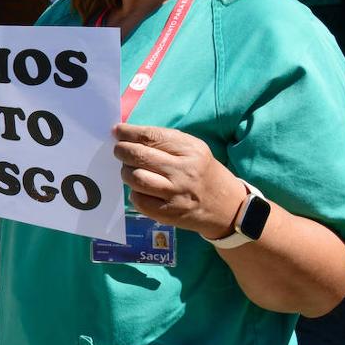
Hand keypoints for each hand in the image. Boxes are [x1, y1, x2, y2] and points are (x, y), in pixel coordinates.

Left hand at [113, 123, 247, 239]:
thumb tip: (128, 134)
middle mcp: (183, 171)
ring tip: (129, 169)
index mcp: (191, 150)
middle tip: (118, 150)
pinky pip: (139, 200)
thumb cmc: (203, 172)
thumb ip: (165, 141)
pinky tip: (141, 189)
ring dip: (125, 172)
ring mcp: (176, 194)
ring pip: (135, 178)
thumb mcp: (194, 149)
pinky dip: (134, 193)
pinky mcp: (169, 213)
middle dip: (122, 150)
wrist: (227, 207)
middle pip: (139, 156)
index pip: (151, 137)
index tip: (117, 131)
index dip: (129, 133)